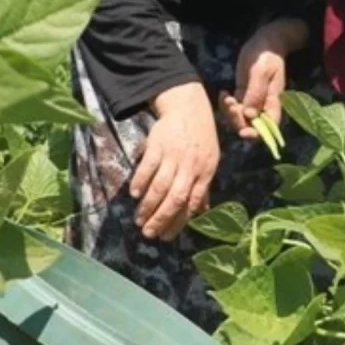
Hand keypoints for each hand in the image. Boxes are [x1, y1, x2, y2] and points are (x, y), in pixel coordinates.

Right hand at [130, 82, 218, 240]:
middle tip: (148, 233)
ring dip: (148, 205)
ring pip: (160, 186)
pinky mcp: (157, 145)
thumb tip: (201, 212)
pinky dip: (140, 182)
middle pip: (175, 198)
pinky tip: (135, 194)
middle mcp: (190, 166)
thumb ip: (202, 187)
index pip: (192, 203)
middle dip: (161, 218)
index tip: (166, 236)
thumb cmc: (200, 139)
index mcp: (205, 173)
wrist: (188, 108)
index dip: (178, 222)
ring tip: (139, 219)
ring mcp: (174, 155)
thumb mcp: (209, 162)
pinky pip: (147, 167)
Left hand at [220, 18, 307, 140]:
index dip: (257, 134)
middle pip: (251, 125)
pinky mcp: (243, 95)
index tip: (243, 131)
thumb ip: (256, 93)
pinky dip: (226, 104)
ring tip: (225, 95)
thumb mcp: (260, 71)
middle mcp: (264, 105)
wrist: (264, 41)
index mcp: (274, 102)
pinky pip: (234, 108)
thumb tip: (249, 114)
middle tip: (230, 103)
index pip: (269, 127)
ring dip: (229, 112)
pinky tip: (224, 92)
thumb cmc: (265, 54)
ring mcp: (253, 101)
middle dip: (237, 120)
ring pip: (240, 118)